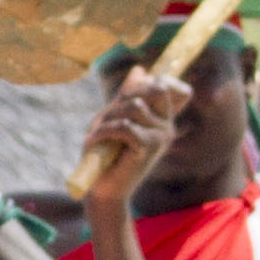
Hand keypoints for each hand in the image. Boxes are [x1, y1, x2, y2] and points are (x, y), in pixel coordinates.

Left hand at [75, 75, 181, 223]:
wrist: (102, 190)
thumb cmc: (105, 154)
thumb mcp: (114, 118)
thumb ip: (127, 96)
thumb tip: (140, 70)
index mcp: (161, 119)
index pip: (165, 86)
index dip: (148, 82)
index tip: (127, 95)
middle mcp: (166, 127)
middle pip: (154, 89)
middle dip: (125, 96)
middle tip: (107, 117)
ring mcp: (160, 138)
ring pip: (134, 107)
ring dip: (108, 117)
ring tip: (97, 134)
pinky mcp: (148, 150)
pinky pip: (125, 127)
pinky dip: (104, 132)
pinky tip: (93, 142)